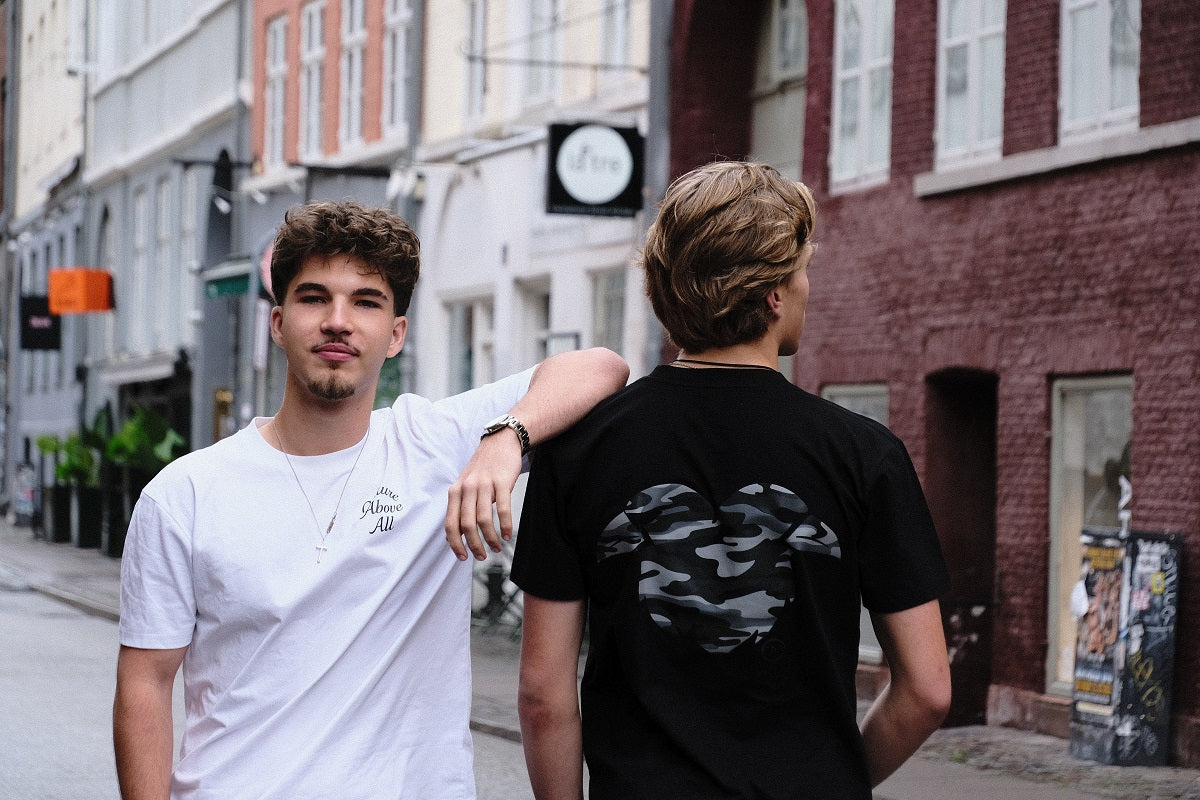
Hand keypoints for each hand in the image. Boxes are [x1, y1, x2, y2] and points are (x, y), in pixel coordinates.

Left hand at [445, 429, 523, 560]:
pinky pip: (502, 509)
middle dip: (474, 545)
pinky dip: (505, 525)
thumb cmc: (483, 468)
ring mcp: (484, 484)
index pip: (450, 524)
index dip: (455, 544)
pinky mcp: (502, 482)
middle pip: (467, 525)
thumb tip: (454, 536)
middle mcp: (467, 488)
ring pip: (484, 520)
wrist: (501, 442)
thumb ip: (460, 507)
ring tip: (496, 547)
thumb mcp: (465, 485)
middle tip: (482, 556)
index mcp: (455, 491)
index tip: (463, 557)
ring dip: (490, 538)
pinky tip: (507, 534)